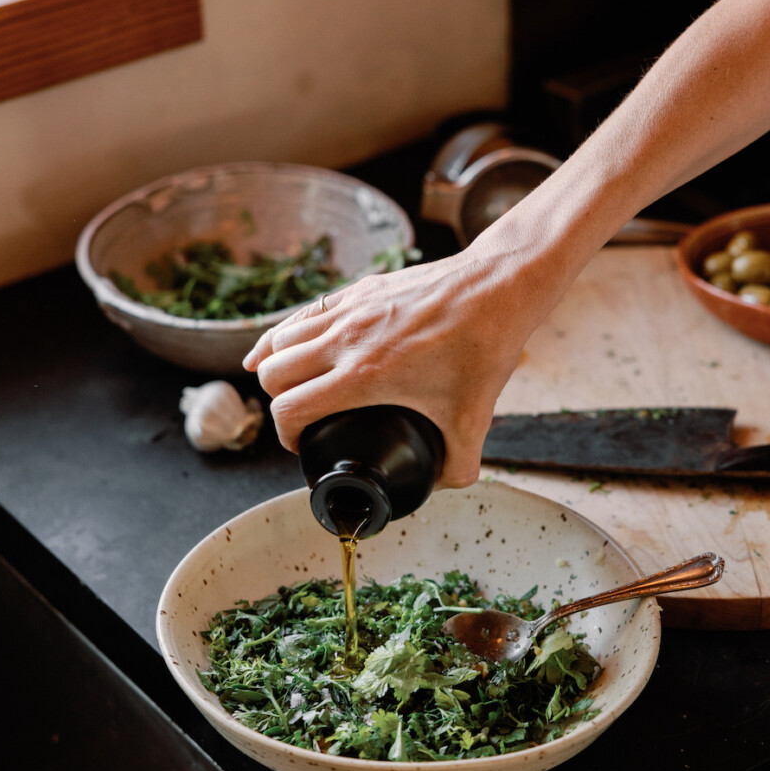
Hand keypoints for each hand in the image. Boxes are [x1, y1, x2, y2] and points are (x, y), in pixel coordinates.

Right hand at [243, 246, 536, 488]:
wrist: (497, 285)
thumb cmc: (484, 345)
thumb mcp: (473, 418)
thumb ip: (458, 465)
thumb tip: (441, 485)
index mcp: (364, 375)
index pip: (289, 409)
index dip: (287, 437)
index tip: (304, 447)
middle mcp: (345, 339)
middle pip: (273, 374)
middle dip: (278, 404)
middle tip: (302, 420)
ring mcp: (348, 310)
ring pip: (280, 340)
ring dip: (276, 368)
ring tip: (287, 388)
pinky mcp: (357, 290)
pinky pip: (301, 313)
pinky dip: (281, 335)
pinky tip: (275, 346)